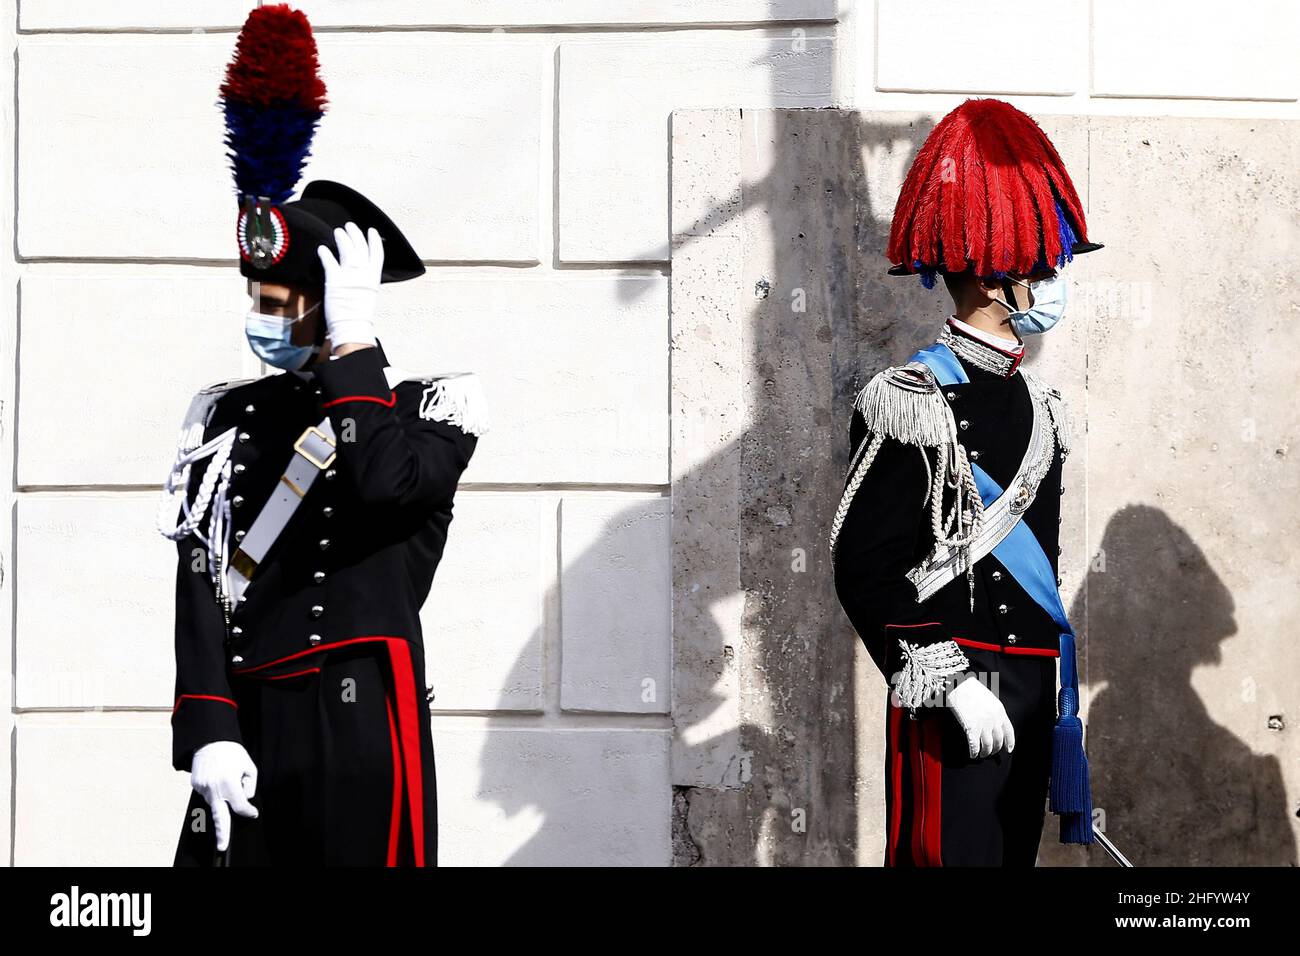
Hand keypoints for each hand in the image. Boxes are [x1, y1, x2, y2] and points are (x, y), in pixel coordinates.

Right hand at [190, 740, 258, 852]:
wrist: (209, 740)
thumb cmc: (232, 752)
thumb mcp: (249, 766)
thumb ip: (250, 785)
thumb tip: (245, 799)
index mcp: (229, 783)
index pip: (241, 806)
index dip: (248, 810)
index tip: (253, 813)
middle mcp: (214, 788)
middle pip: (220, 816)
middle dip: (222, 833)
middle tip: (222, 846)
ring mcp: (202, 788)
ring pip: (216, 801)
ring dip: (222, 796)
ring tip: (225, 775)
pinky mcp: (196, 785)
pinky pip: (208, 792)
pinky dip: (214, 789)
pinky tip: (216, 776)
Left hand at [317, 221, 382, 348]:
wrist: (352, 327)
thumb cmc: (360, 317)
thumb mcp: (368, 296)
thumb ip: (364, 282)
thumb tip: (358, 275)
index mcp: (373, 278)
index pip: (376, 254)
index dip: (374, 240)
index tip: (371, 231)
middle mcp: (363, 273)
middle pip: (360, 247)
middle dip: (355, 234)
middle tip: (349, 226)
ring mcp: (349, 275)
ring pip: (347, 250)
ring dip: (342, 238)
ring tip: (338, 232)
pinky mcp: (334, 279)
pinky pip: (329, 261)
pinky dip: (325, 253)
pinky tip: (322, 248)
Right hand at [946, 675, 1014, 757]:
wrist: (959, 684)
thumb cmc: (971, 688)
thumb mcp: (988, 698)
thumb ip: (993, 710)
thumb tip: (993, 721)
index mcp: (1000, 711)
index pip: (1008, 731)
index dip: (1009, 742)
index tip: (1008, 749)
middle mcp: (994, 719)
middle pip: (998, 740)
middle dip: (995, 749)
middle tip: (990, 752)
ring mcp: (983, 724)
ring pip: (988, 745)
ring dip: (985, 752)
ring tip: (981, 755)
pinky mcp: (971, 728)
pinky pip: (975, 745)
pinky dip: (974, 752)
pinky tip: (972, 754)